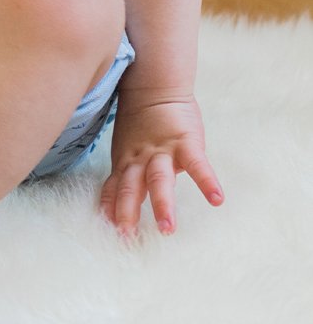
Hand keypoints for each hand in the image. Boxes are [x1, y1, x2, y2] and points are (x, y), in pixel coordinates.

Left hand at [99, 88, 223, 236]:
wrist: (155, 86)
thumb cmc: (141, 122)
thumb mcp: (126, 150)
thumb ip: (123, 176)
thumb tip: (110, 204)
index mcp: (126, 162)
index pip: (114, 189)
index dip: (110, 209)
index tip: (107, 231)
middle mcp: (140, 159)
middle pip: (130, 187)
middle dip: (127, 213)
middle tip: (126, 237)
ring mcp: (162, 151)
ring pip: (158, 179)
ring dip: (161, 203)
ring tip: (167, 227)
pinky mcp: (186, 142)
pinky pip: (197, 164)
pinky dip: (206, 181)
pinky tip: (216, 199)